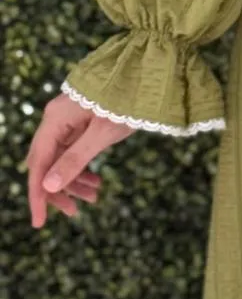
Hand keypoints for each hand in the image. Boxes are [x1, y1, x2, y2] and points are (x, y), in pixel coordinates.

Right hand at [23, 91, 133, 228]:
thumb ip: (75, 159)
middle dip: (57, 189)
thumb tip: (49, 187)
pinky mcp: (81, 121)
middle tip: (74, 212)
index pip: (39, 164)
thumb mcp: (103, 135)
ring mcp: (68, 120)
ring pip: (61, 158)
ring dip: (73, 180)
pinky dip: (82, 167)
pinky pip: (73, 150)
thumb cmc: (127, 101)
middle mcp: (56, 119)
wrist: (147, 75)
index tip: (39, 222)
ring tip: (94, 197)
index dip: (38, 196)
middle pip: (46, 162)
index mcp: (55, 120)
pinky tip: (96, 182)